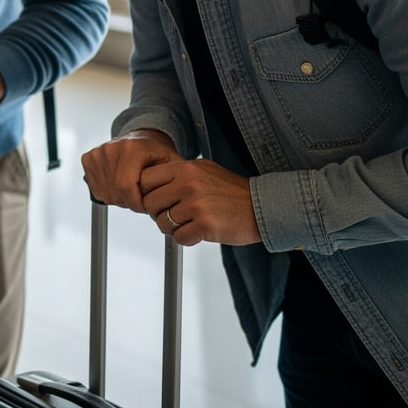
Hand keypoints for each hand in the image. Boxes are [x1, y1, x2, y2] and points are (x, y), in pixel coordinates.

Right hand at [81, 129, 182, 211]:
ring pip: (105, 194)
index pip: (125, 187)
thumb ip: (171, 181)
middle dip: (129, 202)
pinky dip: (108, 193)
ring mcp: (97, 153)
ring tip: (132, 190)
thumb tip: (167, 200)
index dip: (136, 203)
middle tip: (141, 197)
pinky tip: (119, 185)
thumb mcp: (171, 165)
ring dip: (119, 199)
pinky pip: (96, 189)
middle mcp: (110, 148)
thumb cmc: (157, 154)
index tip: (146, 206)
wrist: (142, 138)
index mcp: (131, 148)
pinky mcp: (88, 158)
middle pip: (114, 193)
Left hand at [137, 159, 260, 245]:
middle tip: (173, 216)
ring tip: (189, 224)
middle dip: (158, 214)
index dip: (147, 193)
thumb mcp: (203, 171)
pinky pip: (179, 238)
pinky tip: (199, 232)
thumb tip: (147, 184)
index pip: (145, 180)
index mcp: (185, 168)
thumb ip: (177, 174)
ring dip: (173, 228)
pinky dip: (187, 239)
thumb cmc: (232, 191)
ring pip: (162, 223)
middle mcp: (188, 184)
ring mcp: (196, 205)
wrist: (263, 206)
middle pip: (150, 203)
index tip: (158, 201)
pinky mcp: (205, 225)